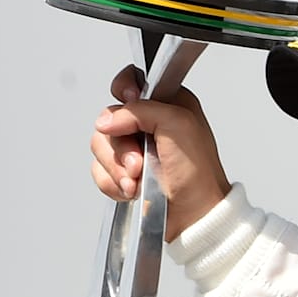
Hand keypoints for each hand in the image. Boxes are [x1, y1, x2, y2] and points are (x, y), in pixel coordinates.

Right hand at [89, 66, 231, 240]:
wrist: (195, 215)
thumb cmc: (198, 173)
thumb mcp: (178, 125)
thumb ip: (141, 110)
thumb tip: (108, 120)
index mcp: (167, 104)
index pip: (130, 81)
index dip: (122, 89)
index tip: (127, 101)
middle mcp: (148, 123)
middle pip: (108, 119)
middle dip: (121, 146)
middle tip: (140, 163)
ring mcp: (134, 149)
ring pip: (100, 145)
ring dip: (118, 168)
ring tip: (138, 181)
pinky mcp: (124, 173)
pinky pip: (99, 170)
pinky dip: (113, 183)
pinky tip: (133, 191)